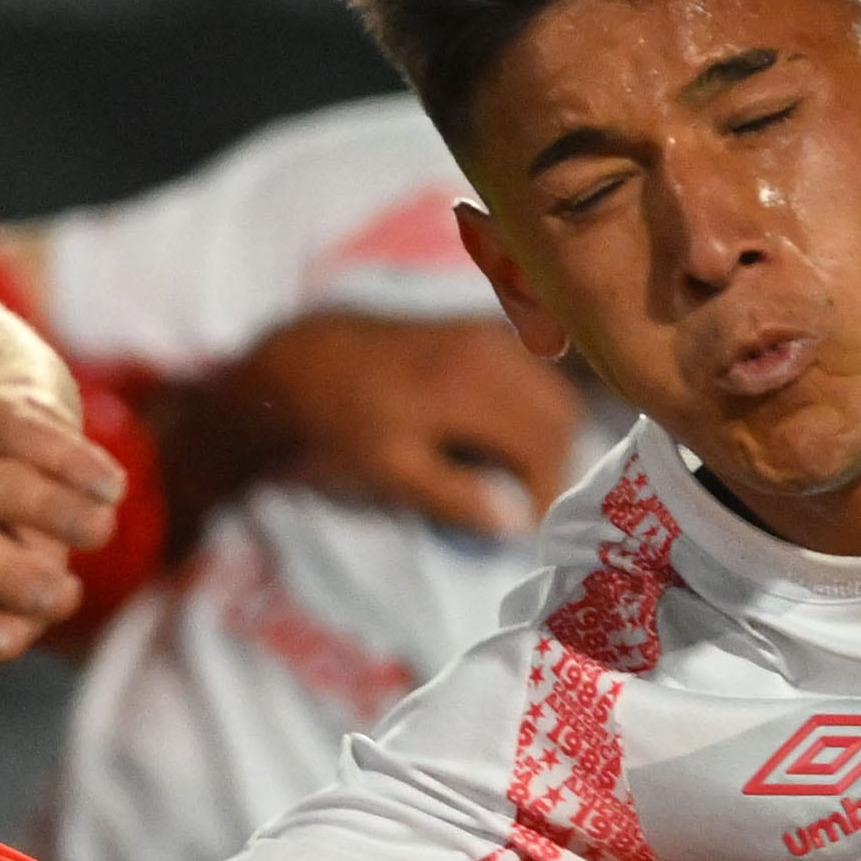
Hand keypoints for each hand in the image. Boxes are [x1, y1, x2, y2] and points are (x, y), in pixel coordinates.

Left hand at [218, 314, 584, 538]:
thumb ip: (455, 498)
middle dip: (555, 464)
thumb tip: (515, 526)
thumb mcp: (392, 471)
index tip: (533, 529)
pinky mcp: (477, 330)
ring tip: (517, 477)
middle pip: (560, 414)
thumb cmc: (340, 427)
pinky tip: (503, 439)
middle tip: (529, 505)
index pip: (543, 443)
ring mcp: (485, 334)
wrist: (301, 368)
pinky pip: (530, 372)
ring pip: (550, 390)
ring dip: (547, 436)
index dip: (548, 492)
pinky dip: (532, 408)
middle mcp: (489, 349)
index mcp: (471, 384)